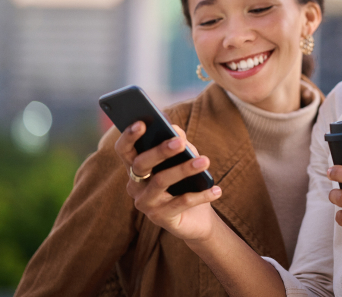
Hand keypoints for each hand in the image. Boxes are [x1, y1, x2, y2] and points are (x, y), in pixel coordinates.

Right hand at [114, 121, 221, 241]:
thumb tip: (176, 129)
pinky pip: (181, 203)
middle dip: (160, 151)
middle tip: (180, 142)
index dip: (129, 136)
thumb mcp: (185, 159)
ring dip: (184, 169)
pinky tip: (217, 189)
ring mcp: (146, 203)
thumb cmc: (187, 182)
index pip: (124, 150)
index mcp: (136, 167)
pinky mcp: (160, 218)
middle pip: (141, 164)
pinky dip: (201, 195)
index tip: (141, 123)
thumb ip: (179, 143)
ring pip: (160, 181)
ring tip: (205, 161)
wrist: (197, 218)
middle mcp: (135, 186)